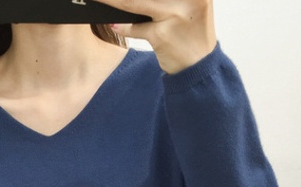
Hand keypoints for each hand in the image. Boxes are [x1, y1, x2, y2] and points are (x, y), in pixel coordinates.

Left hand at [98, 0, 216, 73]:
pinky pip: (135, 28)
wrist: (199, 66)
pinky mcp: (162, 35)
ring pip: (135, 3)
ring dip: (113, 2)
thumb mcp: (189, 6)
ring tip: (100, 0)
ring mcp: (175, 16)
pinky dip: (122, 27)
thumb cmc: (192, 34)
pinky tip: (114, 24)